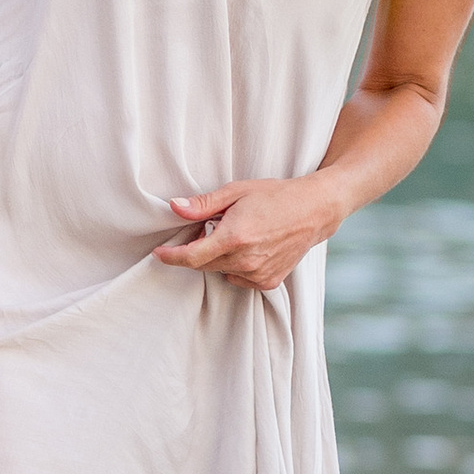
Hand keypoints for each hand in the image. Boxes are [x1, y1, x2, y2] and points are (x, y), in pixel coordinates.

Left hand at [154, 177, 339, 292]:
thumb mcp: (236, 191)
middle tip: (212, 226)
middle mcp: (245, 260)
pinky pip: (239, 277)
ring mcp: (258, 274)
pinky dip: (237, 265)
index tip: (159, 254)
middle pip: (204, 264)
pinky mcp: (268, 282)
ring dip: (219, 256)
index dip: (171, 257)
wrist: (314, 210)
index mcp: (234, 237)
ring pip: (221, 270)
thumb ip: (203, 204)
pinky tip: (251, 247)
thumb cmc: (275, 195)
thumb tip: (175, 207)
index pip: (191, 257)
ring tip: (238, 233)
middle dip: (199, 249)